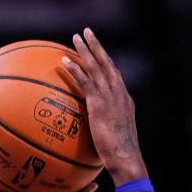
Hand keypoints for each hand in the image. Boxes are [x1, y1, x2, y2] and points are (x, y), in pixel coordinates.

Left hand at [58, 28, 147, 185]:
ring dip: (86, 50)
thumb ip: (105, 132)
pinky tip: (65, 61)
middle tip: (86, 32)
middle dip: (97, 47)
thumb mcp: (114, 140)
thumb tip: (96, 137)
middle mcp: (120, 95)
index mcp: (125, 101)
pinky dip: (75, 70)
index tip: (97, 52)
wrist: (126, 159)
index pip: (115, 77)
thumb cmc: (120, 157)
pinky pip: (86, 82)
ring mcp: (111, 98)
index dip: (105, 63)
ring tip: (75, 37)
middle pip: (108, 64)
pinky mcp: (100, 105)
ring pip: (97, 67)